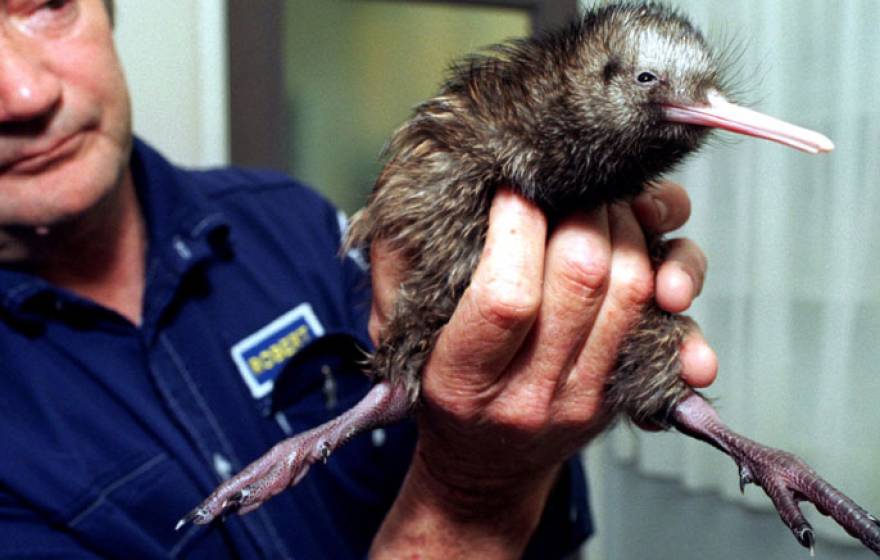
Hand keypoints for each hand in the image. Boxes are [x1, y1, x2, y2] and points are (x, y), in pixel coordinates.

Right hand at [370, 181, 714, 557]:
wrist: (484, 467)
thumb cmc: (441, 387)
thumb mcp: (395, 336)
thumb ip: (393, 272)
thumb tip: (407, 203)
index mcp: (463, 378)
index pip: (508, 297)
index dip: (519, 227)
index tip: (511, 189)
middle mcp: (531, 394)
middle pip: (584, 279)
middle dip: (583, 209)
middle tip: (565, 186)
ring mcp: (586, 397)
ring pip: (634, 290)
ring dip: (630, 228)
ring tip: (605, 205)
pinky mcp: (625, 392)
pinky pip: (671, 326)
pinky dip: (676, 274)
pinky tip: (659, 254)